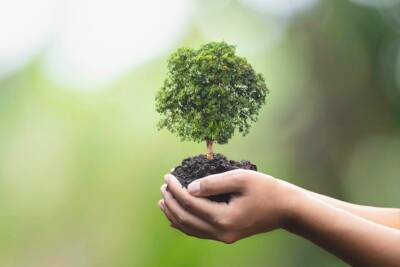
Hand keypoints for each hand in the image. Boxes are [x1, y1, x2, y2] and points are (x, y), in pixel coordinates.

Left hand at [158, 169, 296, 243]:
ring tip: (163, 201)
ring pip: (190, 228)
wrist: (286, 209)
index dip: (175, 189)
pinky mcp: (226, 236)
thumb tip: (189, 187)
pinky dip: (184, 223)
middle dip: (171, 201)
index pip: (190, 203)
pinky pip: (199, 232)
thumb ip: (213, 183)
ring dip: (174, 214)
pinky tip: (177, 217)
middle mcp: (221, 232)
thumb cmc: (266, 190)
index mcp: (224, 218)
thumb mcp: (241, 178)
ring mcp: (223, 237)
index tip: (168, 175)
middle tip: (163, 185)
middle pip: (185, 218)